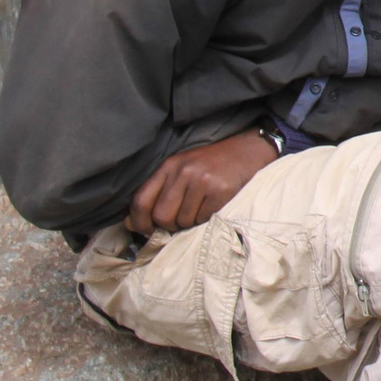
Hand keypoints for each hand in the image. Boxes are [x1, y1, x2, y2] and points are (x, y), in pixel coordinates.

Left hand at [128, 131, 277, 234]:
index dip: (139, 222)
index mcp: (169, 166)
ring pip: (183, 221)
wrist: (249, 150)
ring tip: (200, 208)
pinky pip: (203, 219)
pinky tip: (212, 206)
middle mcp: (183, 172)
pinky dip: (206, 219)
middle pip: (161, 216)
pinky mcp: (220, 191)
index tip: (146, 230)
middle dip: (169, 225)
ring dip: (190, 222)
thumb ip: (158, 192)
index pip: (141, 200)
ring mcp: (202, 181)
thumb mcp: (182, 169)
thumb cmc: (212, 164)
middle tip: (179, 221)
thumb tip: (131, 224)